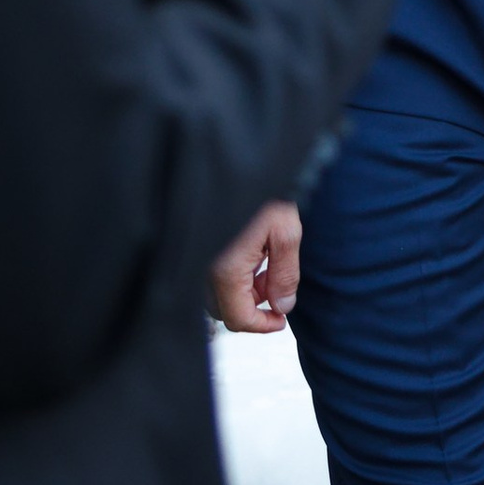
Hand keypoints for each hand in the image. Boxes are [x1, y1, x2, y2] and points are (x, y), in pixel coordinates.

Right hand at [210, 200, 301, 331]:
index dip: (262, 325)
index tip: (281, 320)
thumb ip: (285, 274)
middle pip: (224, 310)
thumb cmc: (262, 189)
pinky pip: (211, 278)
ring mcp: (197, 258)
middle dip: (253, 307)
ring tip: (267, 268)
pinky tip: (252, 256)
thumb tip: (283, 306)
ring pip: (216, 295)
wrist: (237, 159)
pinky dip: (233, 278)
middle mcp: (203, 268)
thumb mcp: (285, 231)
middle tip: (277, 291)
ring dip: (243, 292)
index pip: (237, 318)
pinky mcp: (198, 247)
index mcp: (224, 269)